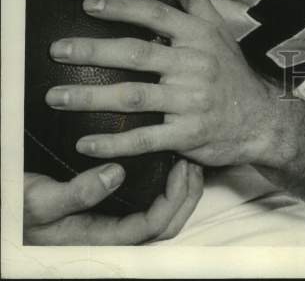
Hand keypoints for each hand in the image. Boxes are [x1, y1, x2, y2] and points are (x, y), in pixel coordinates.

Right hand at [23, 159, 202, 244]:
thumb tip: (116, 174)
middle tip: (193, 160)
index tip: (182, 165)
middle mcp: (111, 234)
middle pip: (166, 225)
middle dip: (187, 195)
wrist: (7, 206)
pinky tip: (168, 162)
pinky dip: (167, 187)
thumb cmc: (18, 208)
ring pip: (162, 217)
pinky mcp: (111, 210)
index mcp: (99, 238)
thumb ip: (77, 193)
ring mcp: (113, 223)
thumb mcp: (40, 201)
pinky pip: (149, 205)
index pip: (152, 226)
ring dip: (181, 191)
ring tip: (187, 158)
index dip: (174, 199)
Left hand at [45, 0, 278, 166]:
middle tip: (58, 50)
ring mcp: (190, 101)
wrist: (261, 121)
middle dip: (92, 51)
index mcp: (199, 37)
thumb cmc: (232, 74)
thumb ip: (195, 4)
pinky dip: (113, 142)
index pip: (155, 15)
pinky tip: (85, 142)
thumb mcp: (221, 33)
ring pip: (132, 97)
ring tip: (57, 96)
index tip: (88, 6)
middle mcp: (194, 65)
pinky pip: (144, 139)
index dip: (121, 8)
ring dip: (90, 97)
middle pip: (136, 54)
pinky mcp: (187, 135)